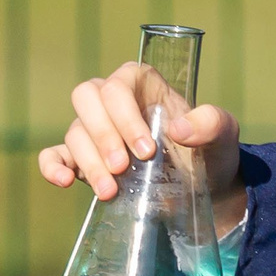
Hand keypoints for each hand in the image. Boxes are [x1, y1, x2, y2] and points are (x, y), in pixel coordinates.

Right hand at [38, 59, 247, 235]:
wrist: (204, 185)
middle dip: (102, 134)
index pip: (118, 85)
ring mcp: (96, 130)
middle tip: (123, 167)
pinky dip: (52, 166)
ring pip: (74, 132)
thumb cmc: (211, 150)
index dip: (125, 116)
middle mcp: (113, 102)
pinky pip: (53, 154)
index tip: (146, 150)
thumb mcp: (223, 134)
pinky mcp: (84, 159)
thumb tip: (178, 128)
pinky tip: (64, 181)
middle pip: (87, 99)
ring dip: (88, 162)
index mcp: (143, 84)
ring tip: (111, 190)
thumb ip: (211, 123)